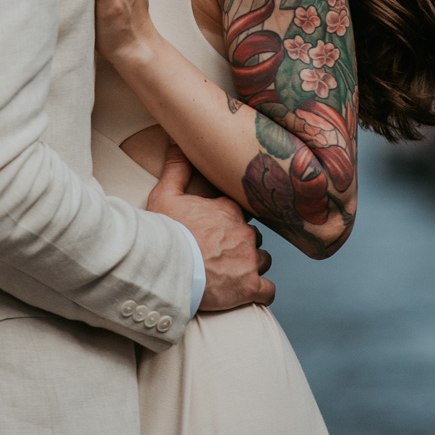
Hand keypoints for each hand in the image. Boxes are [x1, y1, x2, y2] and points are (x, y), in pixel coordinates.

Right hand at [149, 143, 273, 311]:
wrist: (166, 267)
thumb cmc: (165, 231)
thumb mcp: (165, 195)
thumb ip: (176, 168)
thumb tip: (176, 143)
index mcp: (228, 210)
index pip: (242, 212)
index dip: (232, 221)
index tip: (220, 231)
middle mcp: (244, 232)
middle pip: (253, 236)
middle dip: (242, 244)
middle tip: (222, 254)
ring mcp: (250, 260)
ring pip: (263, 260)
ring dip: (252, 266)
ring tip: (233, 273)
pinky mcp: (250, 286)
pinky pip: (269, 290)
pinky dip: (262, 291)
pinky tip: (251, 291)